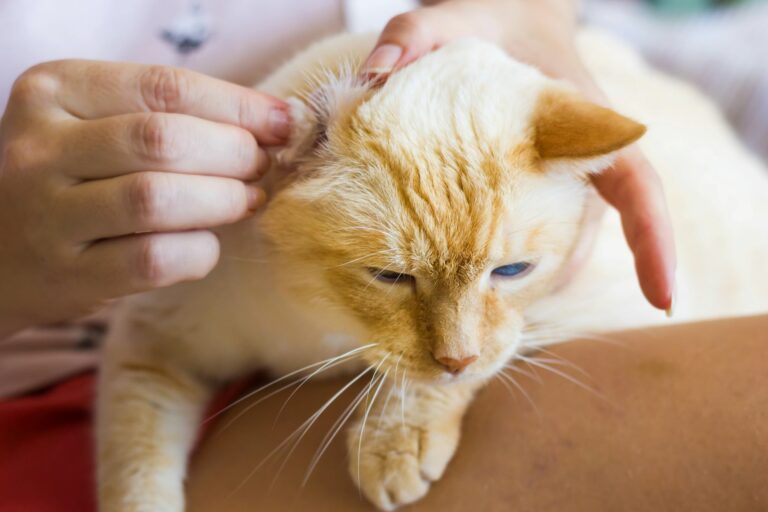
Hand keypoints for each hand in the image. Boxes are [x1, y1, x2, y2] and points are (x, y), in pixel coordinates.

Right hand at [0, 60, 291, 336]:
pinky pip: (155, 261)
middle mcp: (40, 148)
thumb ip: (173, 116)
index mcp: (55, 91)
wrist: (0, 253)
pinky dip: (199, 251)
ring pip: (157, 199)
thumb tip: (275, 121)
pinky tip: (206, 243)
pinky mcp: (69, 276)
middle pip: (164, 140)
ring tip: (245, 200)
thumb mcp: (100, 126)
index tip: (282, 122)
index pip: (164, 86)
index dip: (238, 106)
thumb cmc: (74, 179)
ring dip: (222, 200)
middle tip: (260, 166)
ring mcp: (48, 216)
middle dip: (234, 152)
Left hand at [364, 0, 675, 312]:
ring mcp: (557, 177)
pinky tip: (459, 276)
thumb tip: (373, 77)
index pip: (636, 184)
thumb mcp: (449, 18)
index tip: (664, 300)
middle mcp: (580, 159)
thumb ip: (413, 34)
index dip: (654, 241)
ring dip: (526, 280)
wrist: (498, 17)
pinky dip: (503, 263)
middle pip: (586, 233)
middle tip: (497, 312)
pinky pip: (529, 236)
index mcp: (586, 121)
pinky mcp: (529, 188)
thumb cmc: (487, 19)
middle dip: (554, 278)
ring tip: (476, 306)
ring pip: (557, 243)